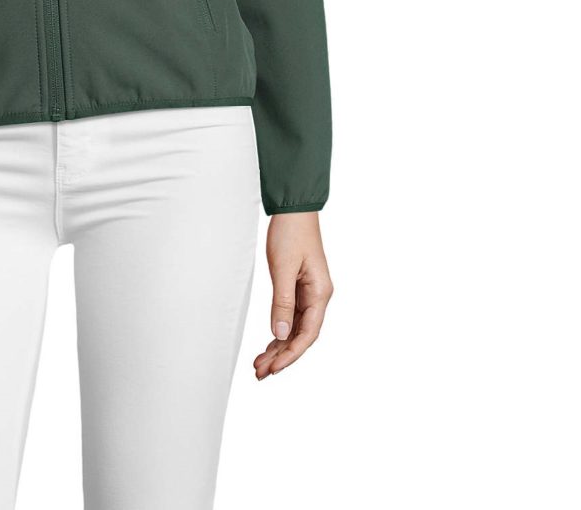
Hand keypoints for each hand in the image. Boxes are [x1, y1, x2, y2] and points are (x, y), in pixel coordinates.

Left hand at [254, 211, 332, 379]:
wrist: (293, 209)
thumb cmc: (290, 232)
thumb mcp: (282, 268)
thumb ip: (282, 302)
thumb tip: (281, 334)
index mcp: (320, 293)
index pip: (308, 334)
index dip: (291, 354)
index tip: (273, 368)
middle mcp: (318, 296)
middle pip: (301, 335)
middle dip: (282, 356)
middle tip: (260, 372)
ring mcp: (310, 292)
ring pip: (295, 328)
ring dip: (279, 346)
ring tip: (260, 364)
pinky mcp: (299, 287)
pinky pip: (291, 316)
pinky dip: (280, 331)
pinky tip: (270, 343)